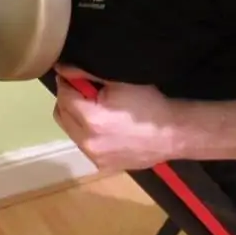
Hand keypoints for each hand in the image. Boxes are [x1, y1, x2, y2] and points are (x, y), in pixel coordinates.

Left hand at [53, 64, 179, 171]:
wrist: (174, 134)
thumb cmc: (149, 104)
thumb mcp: (119, 83)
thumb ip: (86, 75)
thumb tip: (62, 68)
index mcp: (91, 119)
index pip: (63, 96)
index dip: (66, 83)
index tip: (72, 77)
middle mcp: (87, 142)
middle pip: (61, 114)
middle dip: (68, 100)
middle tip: (83, 91)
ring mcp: (93, 156)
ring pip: (70, 131)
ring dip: (75, 118)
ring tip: (94, 108)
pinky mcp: (101, 165)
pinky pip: (83, 144)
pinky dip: (86, 133)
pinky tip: (103, 126)